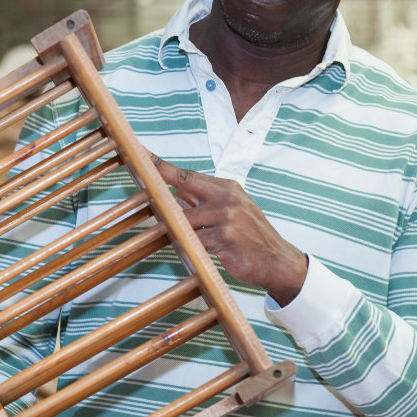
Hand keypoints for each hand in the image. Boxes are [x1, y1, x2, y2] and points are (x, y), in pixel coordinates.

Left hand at [152, 155, 307, 305]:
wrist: (279, 262)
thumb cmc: (251, 238)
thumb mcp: (231, 213)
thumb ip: (203, 203)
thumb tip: (175, 191)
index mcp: (227, 188)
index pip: (188, 174)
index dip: (162, 165)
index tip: (142, 154)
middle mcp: (227, 198)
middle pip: (184, 183)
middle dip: (158, 176)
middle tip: (136, 169)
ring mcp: (227, 216)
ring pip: (184, 218)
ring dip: (171, 226)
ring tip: (163, 231)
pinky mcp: (225, 237)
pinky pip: (193, 240)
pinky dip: (185, 245)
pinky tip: (184, 249)